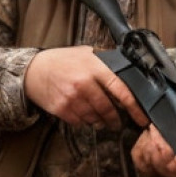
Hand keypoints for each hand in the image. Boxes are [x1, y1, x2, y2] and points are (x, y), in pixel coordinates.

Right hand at [23, 46, 147, 129]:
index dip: (134, 107)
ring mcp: (72, 97)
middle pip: (108, 109)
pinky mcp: (62, 109)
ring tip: (100, 118)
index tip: (142, 118)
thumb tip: (128, 70)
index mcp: (94, 67)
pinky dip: (84, 121)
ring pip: (94, 118)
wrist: (33, 70)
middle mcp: (84, 83)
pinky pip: (80, 122)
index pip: (121, 89)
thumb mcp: (86, 53)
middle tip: (118, 123)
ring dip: (100, 121)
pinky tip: (82, 113)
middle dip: (115, 119)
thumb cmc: (62, 61)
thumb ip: (105, 62)